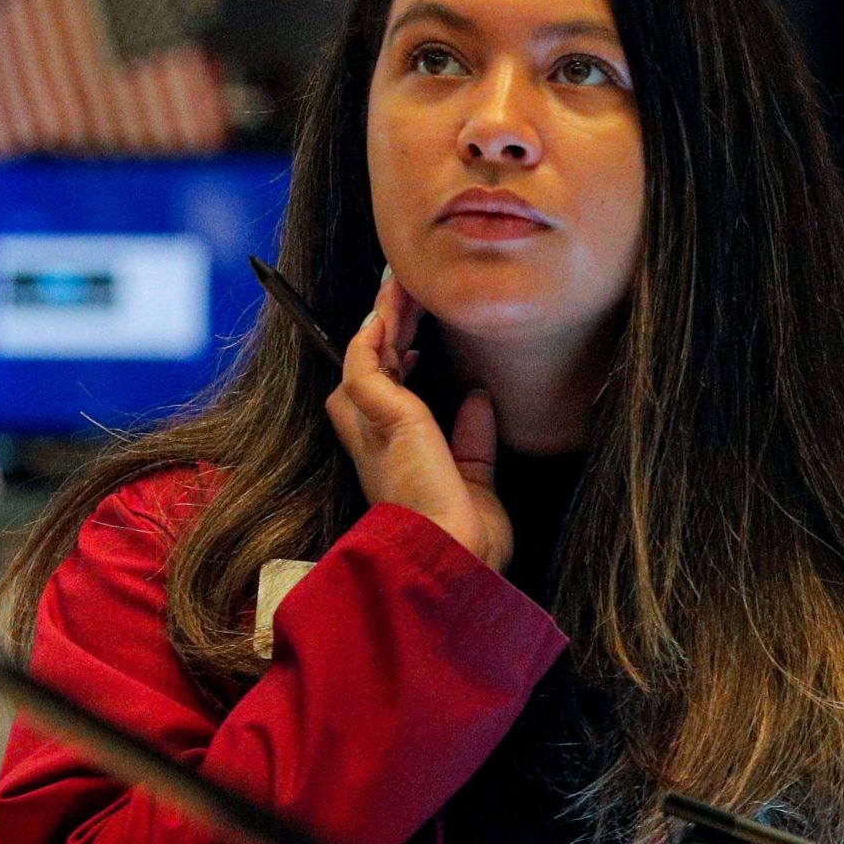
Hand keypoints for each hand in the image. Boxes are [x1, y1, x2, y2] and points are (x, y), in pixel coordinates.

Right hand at [325, 274, 511, 569]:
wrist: (455, 560)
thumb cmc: (464, 539)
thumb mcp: (475, 481)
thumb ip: (472, 440)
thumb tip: (479, 397)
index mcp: (393, 459)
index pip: (384, 399)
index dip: (395, 366)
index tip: (415, 345)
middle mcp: (374, 441)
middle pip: (370, 368)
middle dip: (387, 328)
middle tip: (404, 292)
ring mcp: (372, 429)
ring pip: (365, 356)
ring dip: (382, 317)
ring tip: (398, 282)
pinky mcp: (381, 418)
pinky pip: (364, 363)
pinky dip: (371, 335)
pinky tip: (384, 311)